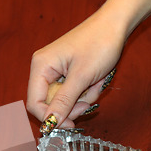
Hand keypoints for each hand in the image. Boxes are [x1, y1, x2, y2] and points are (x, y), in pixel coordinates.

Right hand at [27, 7, 125, 130]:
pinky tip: (95, 80)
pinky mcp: (68, 74)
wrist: (115, 26)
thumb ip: (64, 101)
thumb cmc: (98, 43)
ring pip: (64, 101)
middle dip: (72, 106)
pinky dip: (86, 92)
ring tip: (95, 83)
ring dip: (82, 99)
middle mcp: (44, 69)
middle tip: (88, 101)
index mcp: (41, 66)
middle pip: (50, 104)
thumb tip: (50, 123)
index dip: (50, 118)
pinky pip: (73, 94)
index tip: (70, 124)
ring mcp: (56, 72)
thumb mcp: (82, 76)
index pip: (34, 103)